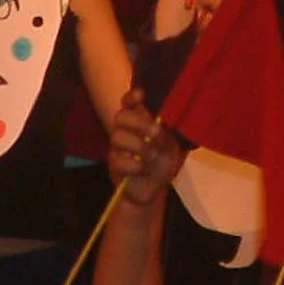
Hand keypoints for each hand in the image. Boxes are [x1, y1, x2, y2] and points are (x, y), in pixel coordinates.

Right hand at [107, 89, 181, 207]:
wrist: (154, 189)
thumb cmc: (161, 163)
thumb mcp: (169, 147)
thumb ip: (164, 135)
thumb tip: (158, 124)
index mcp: (139, 123)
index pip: (129, 104)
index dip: (132, 97)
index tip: (141, 94)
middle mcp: (125, 131)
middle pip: (120, 116)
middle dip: (139, 122)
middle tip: (156, 133)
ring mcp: (117, 149)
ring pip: (117, 137)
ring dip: (139, 146)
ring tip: (152, 156)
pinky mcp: (114, 166)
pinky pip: (119, 161)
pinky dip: (136, 166)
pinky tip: (144, 170)